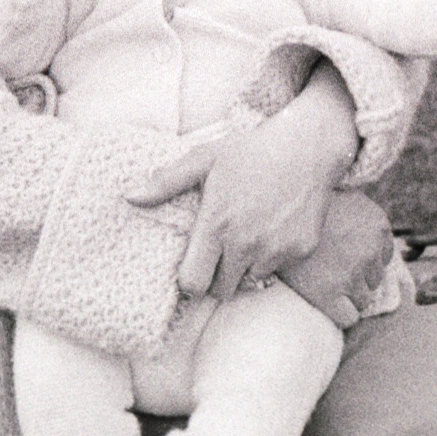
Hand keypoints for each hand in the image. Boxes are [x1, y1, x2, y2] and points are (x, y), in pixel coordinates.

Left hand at [128, 64, 358, 301]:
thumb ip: (166, 183)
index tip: (193, 266)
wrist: (307, 146)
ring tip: (248, 234)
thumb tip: (129, 196)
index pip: (192, 283)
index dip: (190, 280)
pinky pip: (277, 269)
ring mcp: (275, 250)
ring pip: (250, 281)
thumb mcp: (204, 159)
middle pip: (221, 290)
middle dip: (216, 277)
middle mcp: (245, 243)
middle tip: (219, 251)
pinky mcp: (300, 251)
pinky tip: (272, 228)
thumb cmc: (250, 151)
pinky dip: (272, 257)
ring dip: (245, 267)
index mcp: (216, 225)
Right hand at [279, 192, 394, 328]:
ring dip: (346, 294)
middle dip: (355, 276)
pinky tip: (323, 300)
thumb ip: (356, 213)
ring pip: (363, 299)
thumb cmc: (298, 205)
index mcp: (377, 223)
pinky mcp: (330, 293)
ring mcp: (352, 273)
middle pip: (374, 278)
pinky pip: (349, 317)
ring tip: (322, 281)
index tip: (342, 255)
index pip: (383, 255)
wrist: (266, 215)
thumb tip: (367, 237)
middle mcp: (370, 248)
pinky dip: (339, 313)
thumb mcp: (336, 196)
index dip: (363, 258)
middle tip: (329, 267)